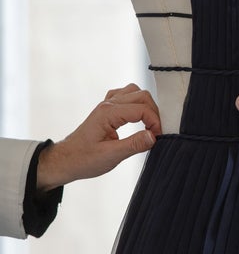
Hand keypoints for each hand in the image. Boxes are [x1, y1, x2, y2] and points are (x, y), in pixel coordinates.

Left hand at [37, 83, 161, 190]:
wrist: (64, 161)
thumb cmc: (83, 160)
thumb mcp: (111, 156)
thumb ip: (134, 145)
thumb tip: (154, 136)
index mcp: (108, 113)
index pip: (142, 109)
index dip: (155, 122)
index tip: (158, 137)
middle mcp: (108, 104)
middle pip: (141, 95)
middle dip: (154, 112)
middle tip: (156, 132)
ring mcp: (106, 105)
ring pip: (134, 92)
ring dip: (146, 105)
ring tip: (149, 124)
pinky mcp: (106, 110)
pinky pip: (125, 96)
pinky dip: (135, 103)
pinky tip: (137, 118)